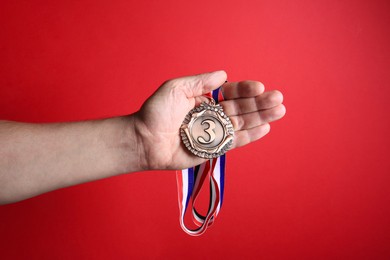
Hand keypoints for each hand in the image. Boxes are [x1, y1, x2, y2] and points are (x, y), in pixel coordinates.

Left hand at [133, 71, 285, 169]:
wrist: (144, 140)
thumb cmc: (155, 112)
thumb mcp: (175, 88)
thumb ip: (199, 81)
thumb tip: (224, 74)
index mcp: (204, 99)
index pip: (230, 93)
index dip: (245, 90)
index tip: (259, 87)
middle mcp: (211, 116)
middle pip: (241, 108)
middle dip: (260, 103)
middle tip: (278, 99)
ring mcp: (213, 133)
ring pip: (242, 124)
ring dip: (261, 118)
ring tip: (279, 111)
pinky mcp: (212, 150)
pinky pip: (234, 142)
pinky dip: (249, 136)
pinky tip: (265, 128)